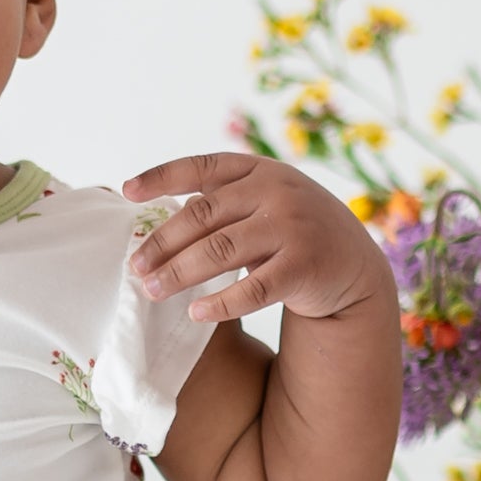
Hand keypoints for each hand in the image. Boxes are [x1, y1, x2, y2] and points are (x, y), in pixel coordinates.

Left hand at [124, 152, 390, 324]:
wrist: (353, 264)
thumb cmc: (291, 232)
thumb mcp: (264, 202)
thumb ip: (223, 200)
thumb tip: (158, 212)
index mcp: (260, 170)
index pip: (202, 167)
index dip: (161, 177)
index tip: (127, 192)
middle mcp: (276, 192)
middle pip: (202, 216)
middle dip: (162, 242)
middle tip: (135, 267)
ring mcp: (292, 228)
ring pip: (220, 251)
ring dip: (179, 273)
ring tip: (152, 290)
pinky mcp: (304, 266)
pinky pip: (252, 289)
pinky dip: (220, 302)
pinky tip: (195, 313)